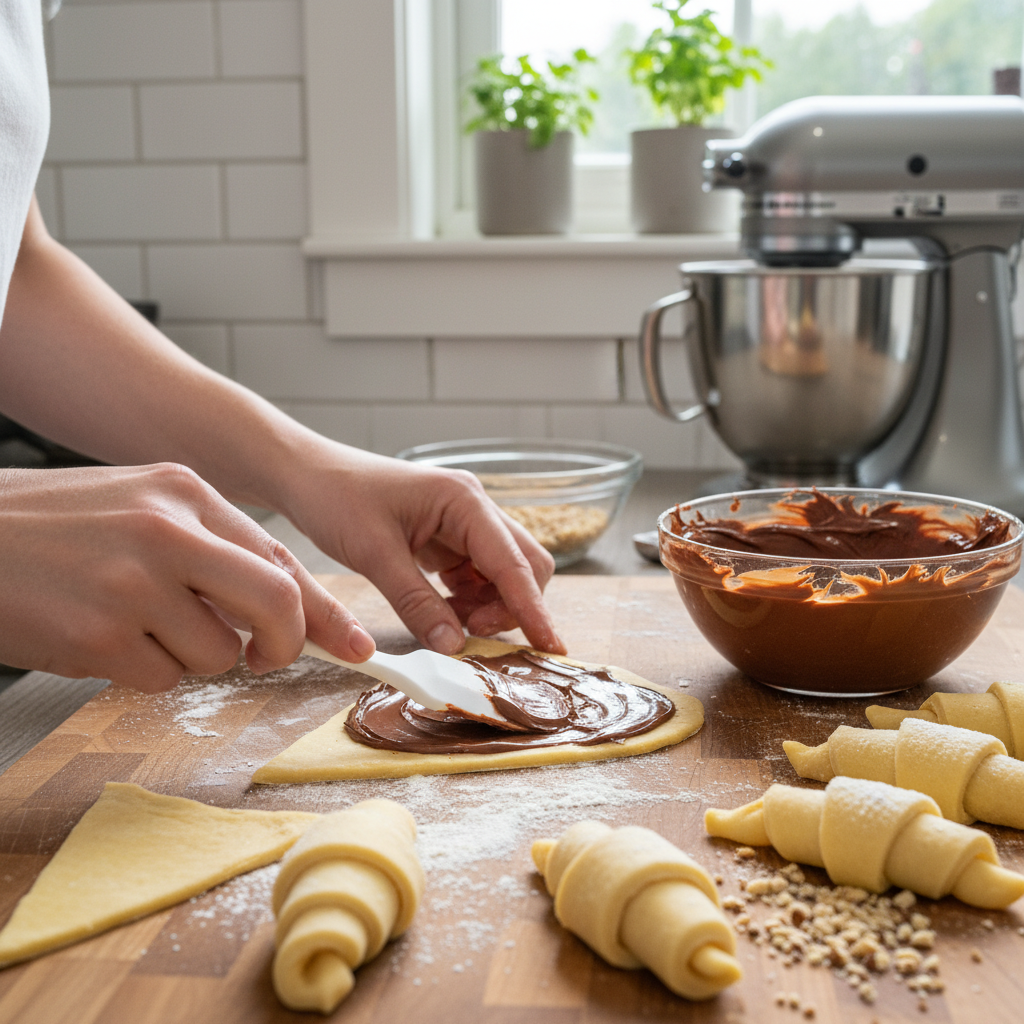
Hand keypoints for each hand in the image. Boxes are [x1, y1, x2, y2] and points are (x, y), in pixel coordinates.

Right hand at [0, 463, 374, 691]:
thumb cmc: (49, 526)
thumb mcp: (139, 506)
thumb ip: (209, 545)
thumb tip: (279, 602)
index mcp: (184, 491)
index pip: (280, 558)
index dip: (323, 610)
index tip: (352, 643)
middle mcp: (168, 530)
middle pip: (277, 602)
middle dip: (284, 644)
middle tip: (266, 657)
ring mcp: (133, 582)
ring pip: (218, 653)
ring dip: (190, 657)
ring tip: (137, 627)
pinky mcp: (99, 635)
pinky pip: (162, 679)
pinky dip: (142, 672)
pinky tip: (101, 638)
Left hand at [280, 447, 564, 655]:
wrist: (307, 475)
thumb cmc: (337, 498)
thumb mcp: (374, 554)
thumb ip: (418, 603)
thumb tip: (455, 647)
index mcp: (464, 501)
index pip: (514, 563)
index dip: (534, 608)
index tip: (552, 646)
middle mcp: (474, 508)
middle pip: (524, 566)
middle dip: (510, 607)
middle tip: (473, 637)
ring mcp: (463, 523)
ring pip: (502, 575)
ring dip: (487, 607)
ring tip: (448, 625)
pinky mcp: (448, 538)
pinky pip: (475, 576)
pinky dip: (468, 601)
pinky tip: (441, 612)